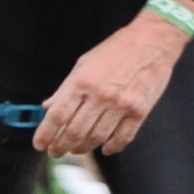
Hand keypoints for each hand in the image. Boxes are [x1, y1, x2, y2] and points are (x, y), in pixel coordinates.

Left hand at [35, 11, 187, 156]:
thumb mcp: (84, 64)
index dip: (46, 134)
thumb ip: (66, 88)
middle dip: (61, 146)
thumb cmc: (116, 50)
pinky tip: (105, 149)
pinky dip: (112, 147)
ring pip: (97, 138)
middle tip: (56, 152)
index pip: (57, 115)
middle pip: (75, 131)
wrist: (152, 42)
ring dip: (83, 148)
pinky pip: (123, 137)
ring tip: (77, 150)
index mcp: (82, 82)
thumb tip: (48, 107)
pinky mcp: (140, 111)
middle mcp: (100, 95)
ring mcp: (122, 105)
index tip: (40, 144)